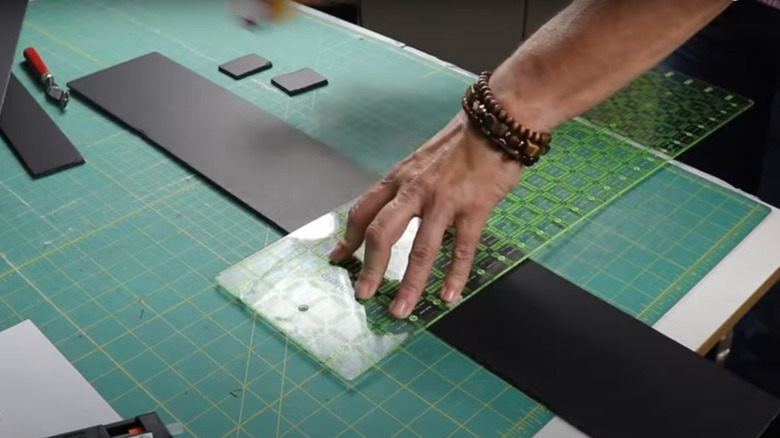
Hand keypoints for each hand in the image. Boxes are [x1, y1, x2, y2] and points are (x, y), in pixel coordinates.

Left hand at [328, 112, 524, 317]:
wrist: (497, 122)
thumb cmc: (462, 142)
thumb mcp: (422, 160)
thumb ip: (406, 187)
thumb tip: (391, 212)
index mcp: (399, 178)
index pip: (363, 212)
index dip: (348, 238)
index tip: (339, 258)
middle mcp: (415, 191)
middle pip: (382, 234)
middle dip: (369, 268)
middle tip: (364, 294)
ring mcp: (444, 201)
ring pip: (420, 250)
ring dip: (408, 284)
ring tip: (401, 309)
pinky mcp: (473, 209)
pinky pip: (461, 249)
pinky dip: (454, 276)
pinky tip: (448, 295)